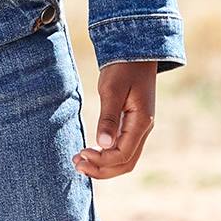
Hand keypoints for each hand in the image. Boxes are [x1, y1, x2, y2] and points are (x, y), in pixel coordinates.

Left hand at [71, 61, 156, 178]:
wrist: (135, 51)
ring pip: (124, 158)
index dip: (102, 161)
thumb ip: (108, 118)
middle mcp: (143, 129)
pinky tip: (90, 152)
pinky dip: (106, 155)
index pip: (123, 154)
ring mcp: (139, 128)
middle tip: (77, 165)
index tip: (81, 154)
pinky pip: (122, 148)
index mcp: (141, 122)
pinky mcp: (132, 124)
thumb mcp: (112, 91)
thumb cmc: (122, 68)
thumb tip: (103, 144)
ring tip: (79, 161)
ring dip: (103, 165)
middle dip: (101, 169)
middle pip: (125, 163)